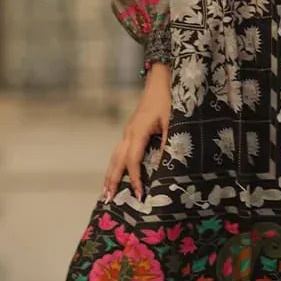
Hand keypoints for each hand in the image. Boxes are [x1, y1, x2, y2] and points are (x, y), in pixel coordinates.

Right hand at [102, 63, 170, 201]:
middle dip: (112, 180)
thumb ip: (170, 143)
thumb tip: (166, 165)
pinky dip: (116, 165)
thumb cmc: (168, 100)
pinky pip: (120, 151)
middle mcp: (129, 133)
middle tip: (108, 199)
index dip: (135, 179)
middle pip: (117, 161)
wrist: (161, 81)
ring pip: (115, 156)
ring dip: (110, 174)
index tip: (139, 195)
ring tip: (106, 192)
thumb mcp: (174, 122)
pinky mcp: (131, 131)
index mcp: (138, 132)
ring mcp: (128, 132)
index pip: (133, 161)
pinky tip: (117, 173)